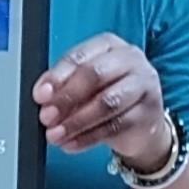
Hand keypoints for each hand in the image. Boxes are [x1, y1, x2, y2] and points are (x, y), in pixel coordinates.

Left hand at [34, 35, 167, 165]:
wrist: (142, 126)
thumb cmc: (108, 96)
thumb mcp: (85, 87)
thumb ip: (64, 87)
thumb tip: (43, 97)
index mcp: (109, 45)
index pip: (79, 56)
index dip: (57, 77)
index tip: (40, 95)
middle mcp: (130, 59)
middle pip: (95, 75)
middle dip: (66, 98)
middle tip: (47, 116)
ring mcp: (144, 85)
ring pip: (106, 102)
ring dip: (76, 121)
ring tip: (56, 135)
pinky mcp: (148, 113)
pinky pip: (115, 126)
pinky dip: (88, 137)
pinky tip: (72, 143)